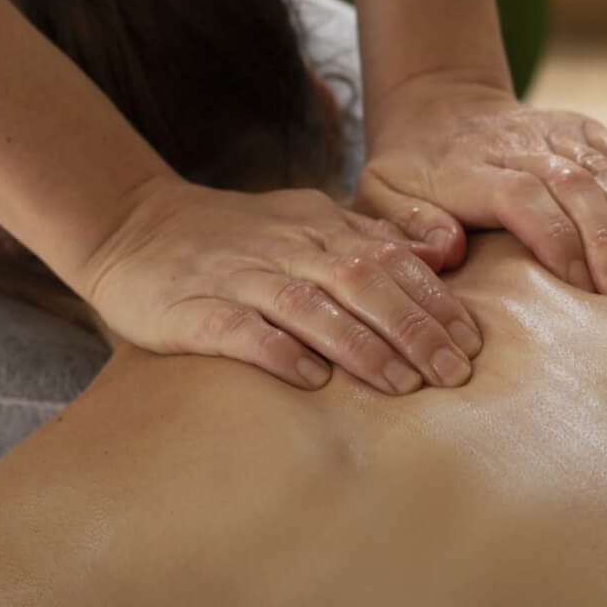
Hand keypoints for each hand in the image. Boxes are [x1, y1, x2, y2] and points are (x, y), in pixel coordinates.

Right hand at [76, 175, 481, 393]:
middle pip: (362, 282)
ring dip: (360, 346)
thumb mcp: (310, 222)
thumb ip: (373, 237)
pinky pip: (238, 329)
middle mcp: (286, 248)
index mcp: (319, 228)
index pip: (390, 261)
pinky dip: (276, 351)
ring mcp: (238, 276)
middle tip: (454, 373)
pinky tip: (310, 380)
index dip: (434, 302)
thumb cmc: (238, 236)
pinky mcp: (192, 308)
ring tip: (401, 384)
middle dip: (413, 328)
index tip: (472, 342)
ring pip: (309, 306)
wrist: (134, 225)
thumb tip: (443, 255)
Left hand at [357, 79, 606, 300]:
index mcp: (467, 169)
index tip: (580, 286)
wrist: (436, 106)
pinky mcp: (578, 125)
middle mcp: (517, 145)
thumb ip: (407, 226)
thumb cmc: (409, 171)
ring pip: (602, 168)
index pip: (521, 198)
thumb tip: (446, 249)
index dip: (555, 238)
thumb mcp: (380, 197)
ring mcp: (551, 131)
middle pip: (571, 186)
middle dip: (605, 241)